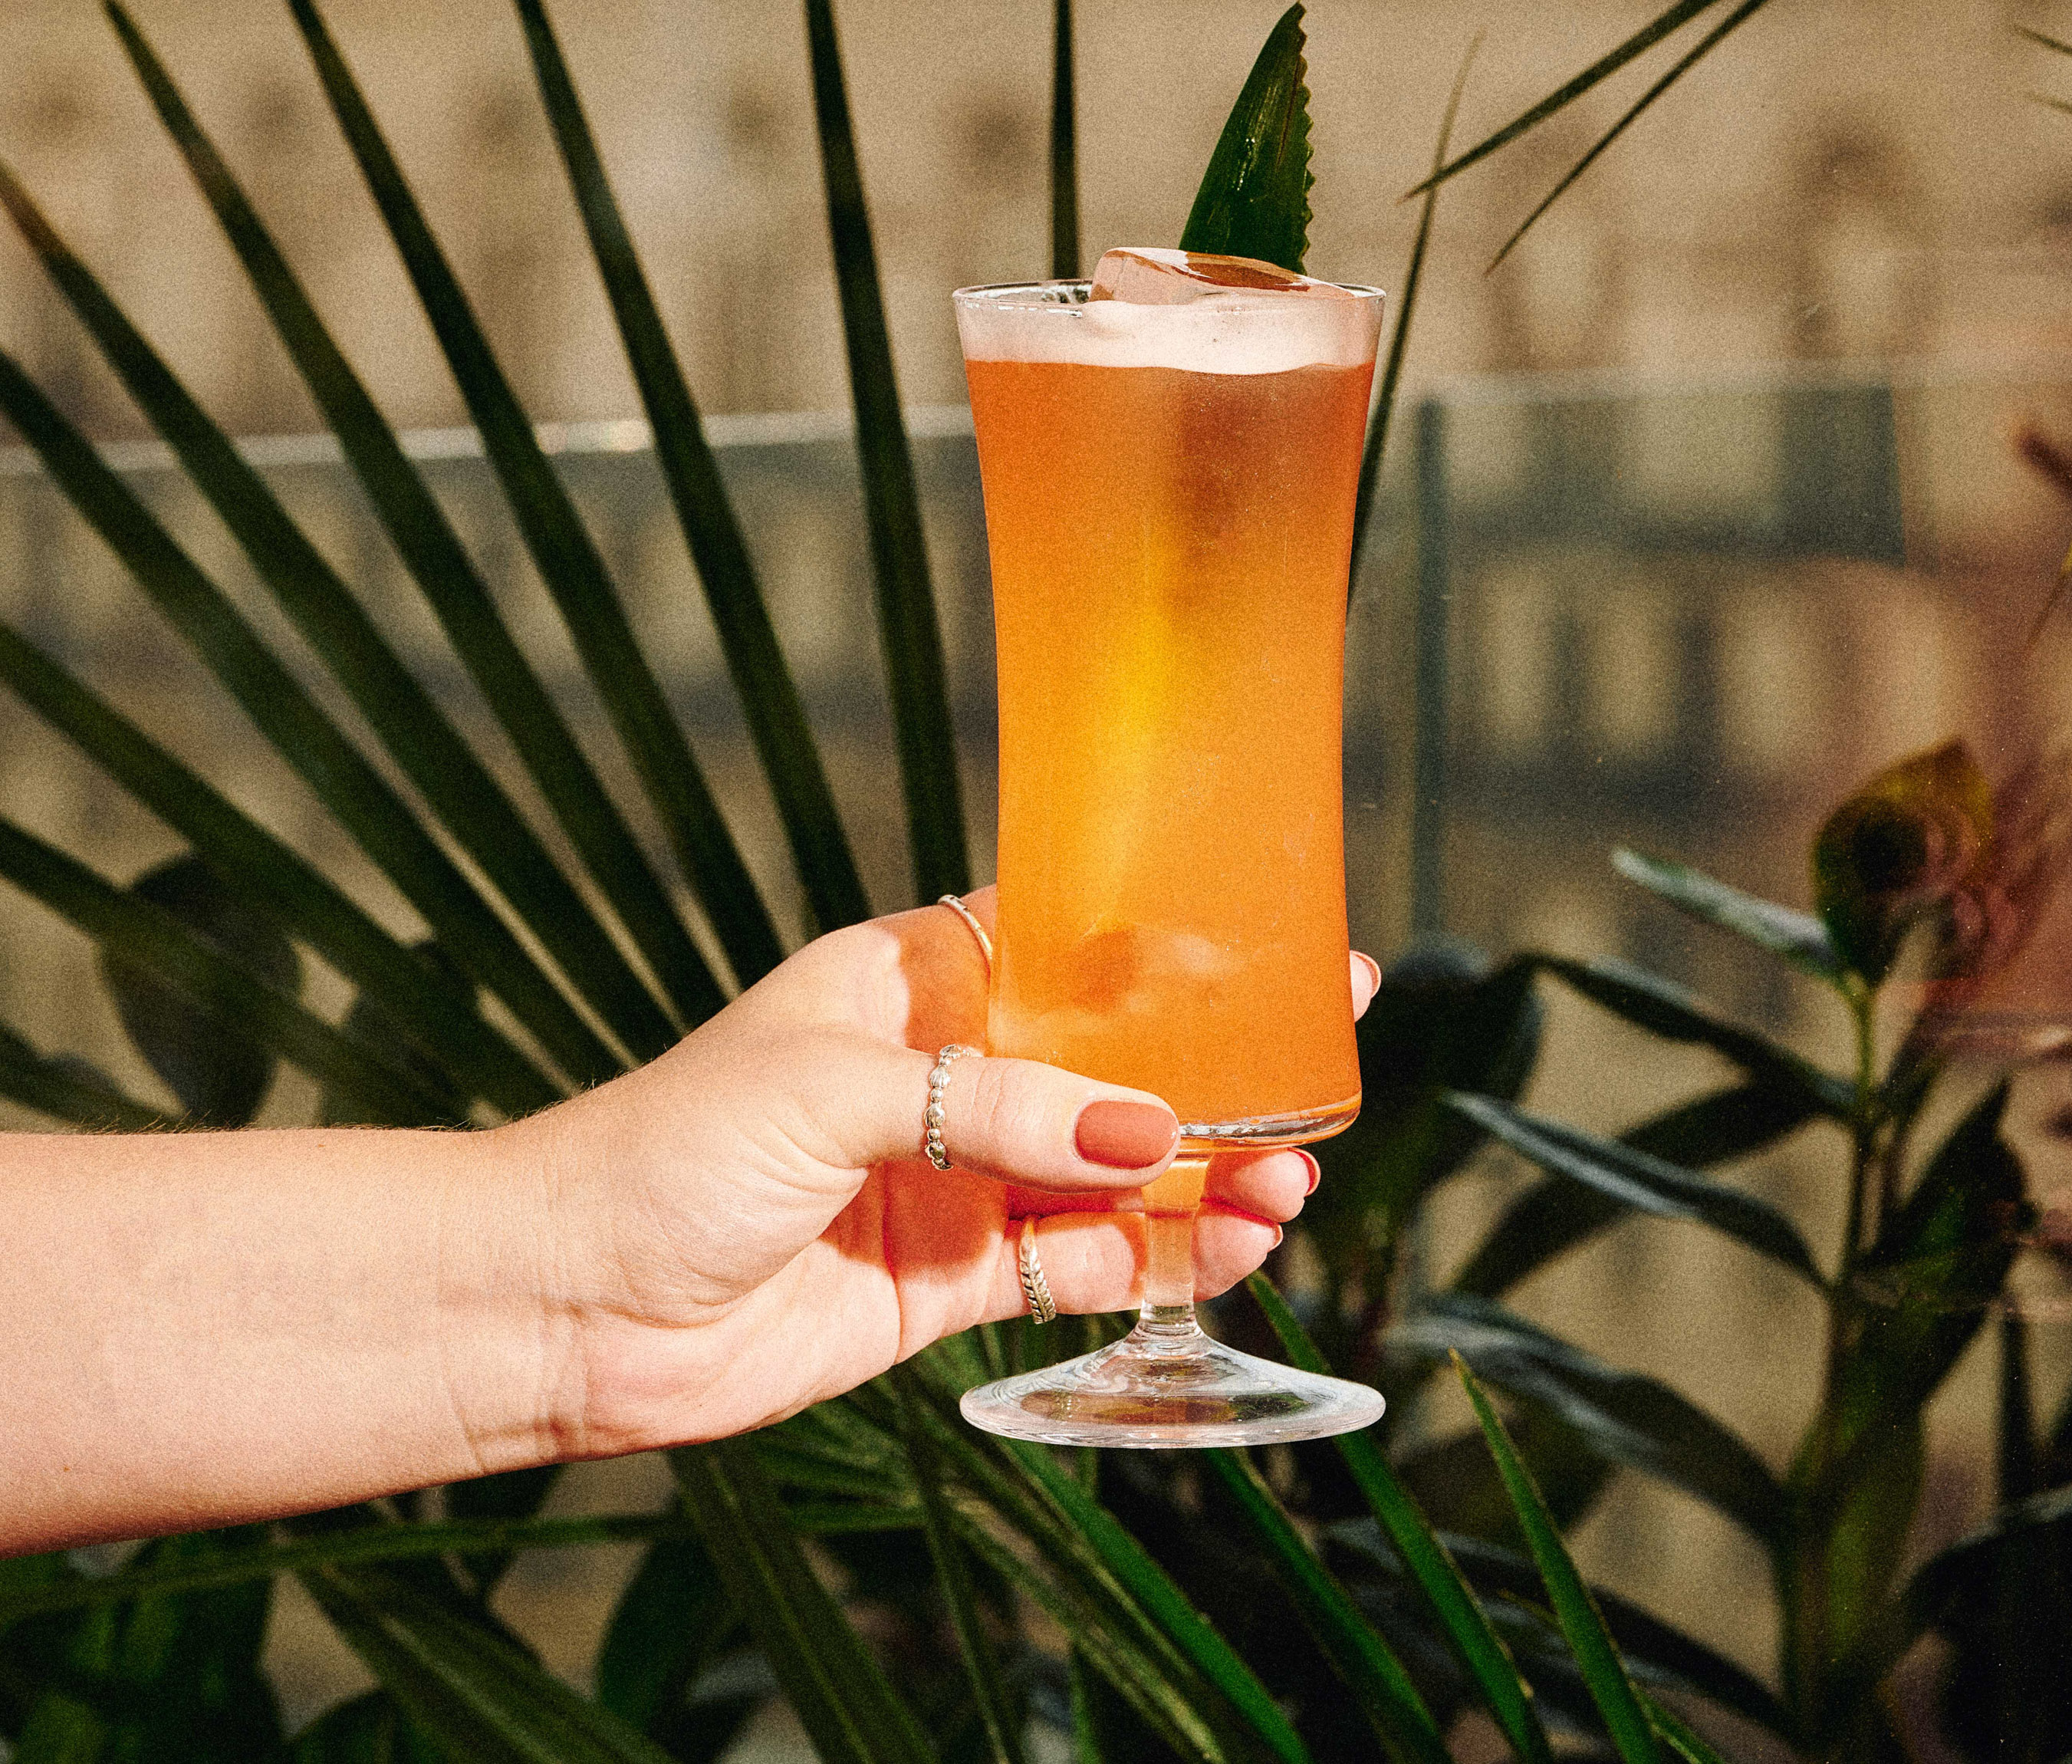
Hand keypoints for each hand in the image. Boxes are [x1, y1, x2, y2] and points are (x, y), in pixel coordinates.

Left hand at [517, 892, 1379, 1459]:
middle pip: (1116, 1062)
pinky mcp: (951, 1281)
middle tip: (1331, 1071)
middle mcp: (948, 1073)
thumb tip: (1147, 1136)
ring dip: (1208, 1175)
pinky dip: (1161, 1259)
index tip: (1280, 944)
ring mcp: (956, 1179)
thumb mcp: (836, 1093)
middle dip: (1220, 1072)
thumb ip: (997, 1111)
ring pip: (1116, 1170)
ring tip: (1292, 1181)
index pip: (1069, 942)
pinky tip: (1231, 1246)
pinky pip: (1083, 1264)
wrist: (567, 1304)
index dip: (1175, 947)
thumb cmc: (669, 1149)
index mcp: (912, 978)